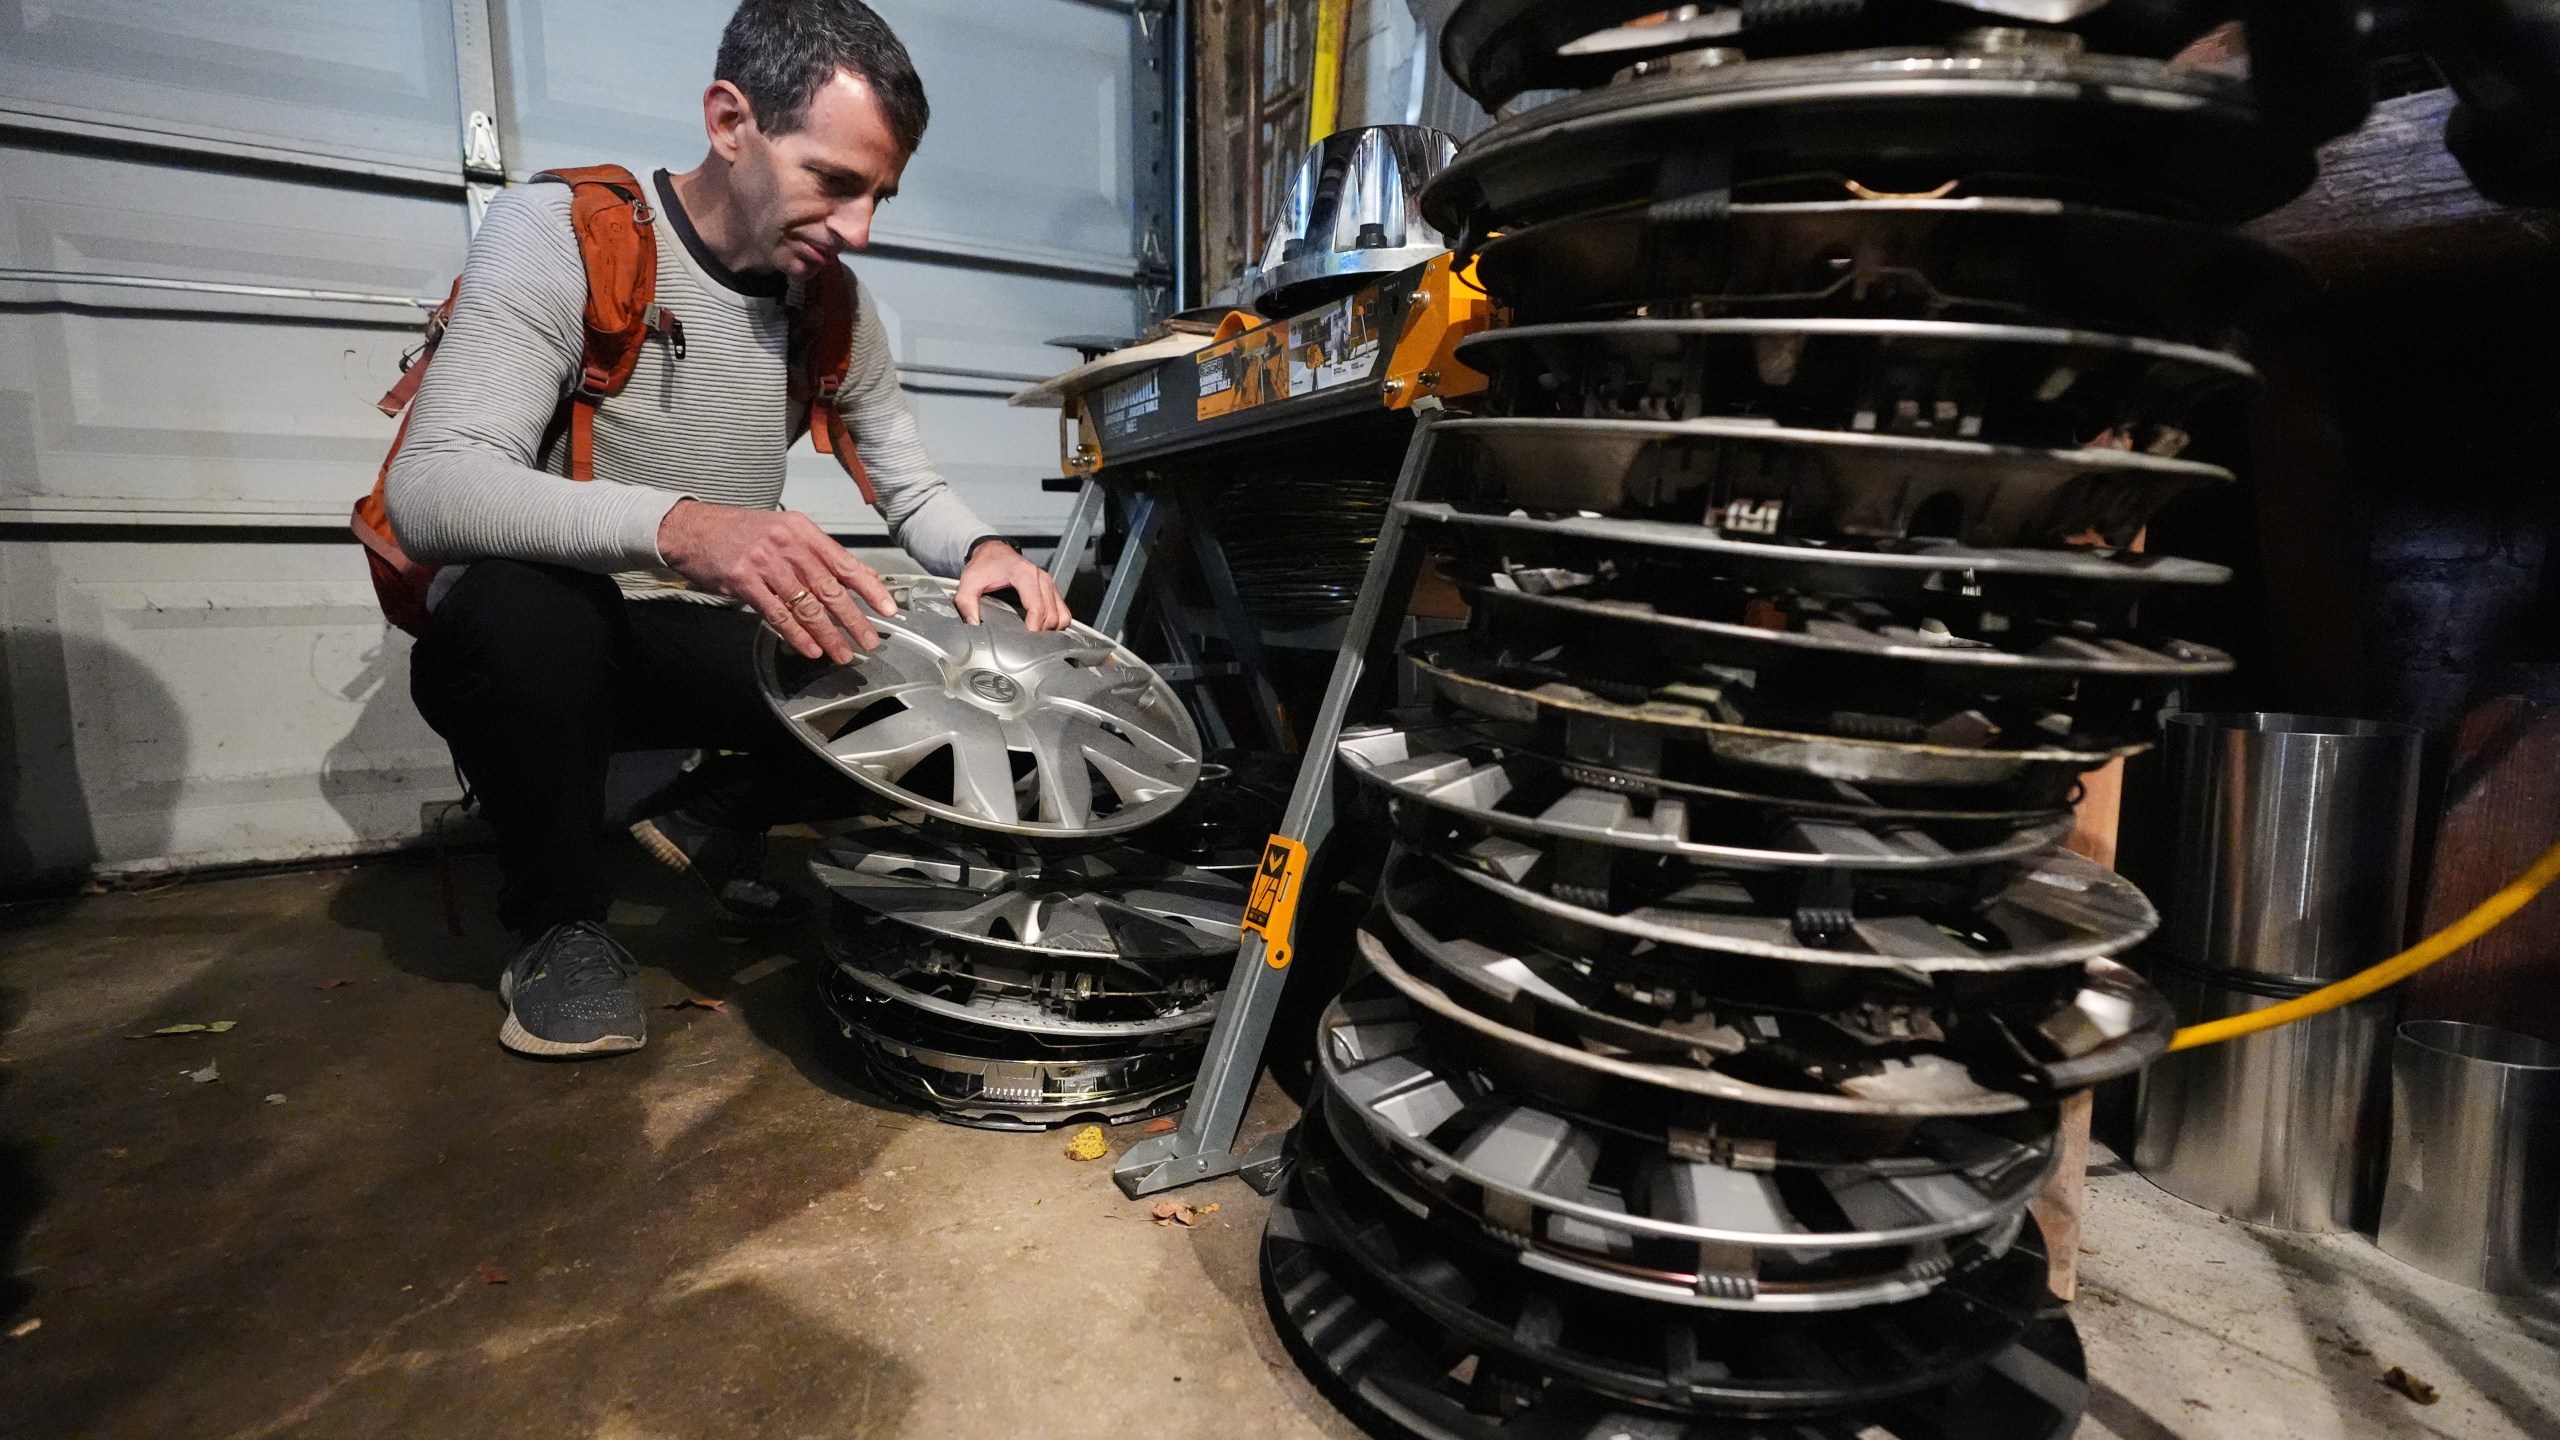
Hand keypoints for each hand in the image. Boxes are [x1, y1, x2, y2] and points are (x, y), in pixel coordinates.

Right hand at [656, 498, 896, 662]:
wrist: (691, 528)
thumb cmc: (739, 531)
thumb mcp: (783, 531)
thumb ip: (818, 554)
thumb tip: (858, 575)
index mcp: (802, 530)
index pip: (845, 563)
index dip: (870, 588)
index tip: (888, 609)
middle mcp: (788, 545)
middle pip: (830, 589)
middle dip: (854, 619)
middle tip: (870, 641)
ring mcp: (766, 563)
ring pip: (807, 606)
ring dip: (828, 634)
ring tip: (842, 653)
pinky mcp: (745, 581)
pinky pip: (778, 615)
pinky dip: (797, 635)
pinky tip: (811, 649)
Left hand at [955, 539, 1069, 630]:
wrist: (994, 551)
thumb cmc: (985, 565)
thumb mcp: (969, 582)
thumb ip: (966, 603)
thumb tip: (973, 624)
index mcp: (1024, 574)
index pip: (1037, 607)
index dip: (1033, 627)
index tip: (1024, 639)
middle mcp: (1041, 577)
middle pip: (1051, 614)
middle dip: (1040, 632)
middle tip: (1025, 641)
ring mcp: (1049, 583)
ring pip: (1061, 614)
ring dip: (1050, 629)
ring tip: (1034, 636)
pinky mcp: (1052, 588)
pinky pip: (1063, 610)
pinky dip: (1057, 622)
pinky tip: (1042, 627)